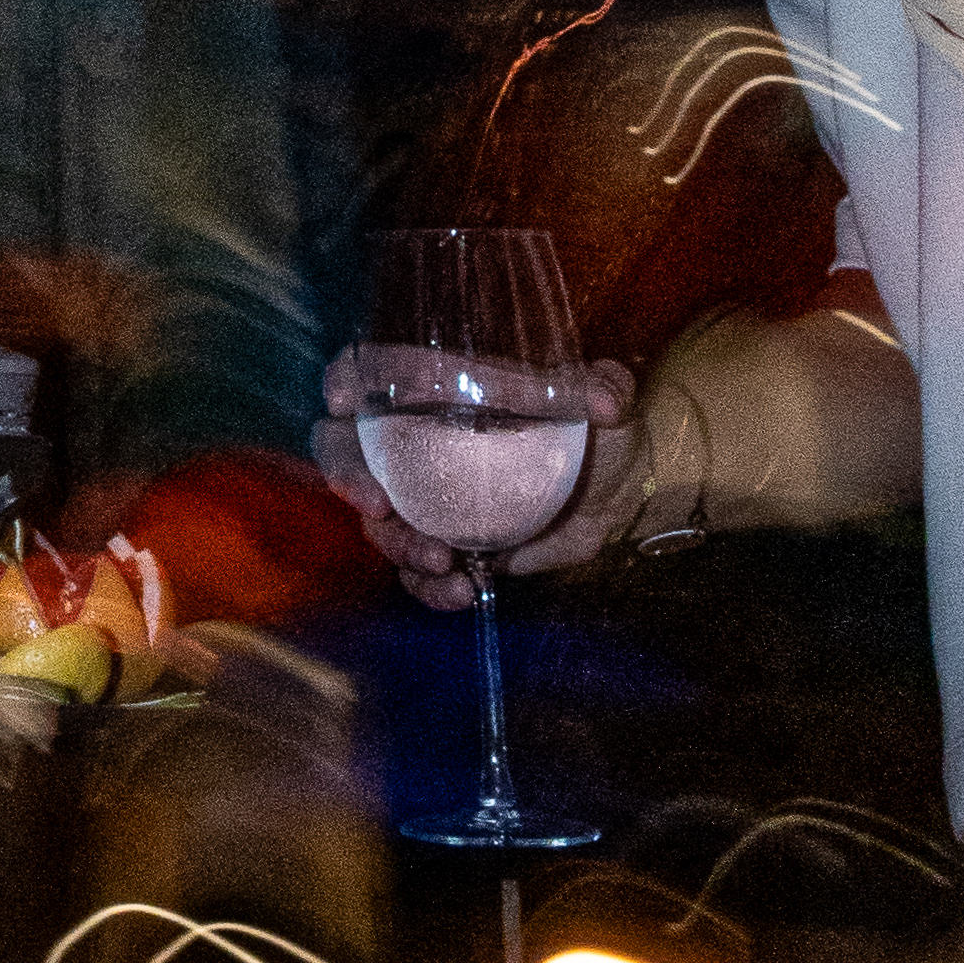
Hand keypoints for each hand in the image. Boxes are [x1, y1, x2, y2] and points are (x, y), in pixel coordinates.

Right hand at [313, 349, 641, 609]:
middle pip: (347, 449)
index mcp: (442, 391)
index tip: (343, 399)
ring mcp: (426, 498)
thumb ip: (601, 388)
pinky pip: (415, 572)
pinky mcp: (447, 545)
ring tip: (441, 560)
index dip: (347, 379)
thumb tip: (607, 400)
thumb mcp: (602, 398)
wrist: (620, 493)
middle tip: (377, 505)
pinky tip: (462, 591)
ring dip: (398, 545)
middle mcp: (417, 441)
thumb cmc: (597, 430)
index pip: (373, 371)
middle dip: (349, 475)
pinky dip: (428, 588)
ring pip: (379, 523)